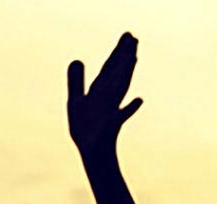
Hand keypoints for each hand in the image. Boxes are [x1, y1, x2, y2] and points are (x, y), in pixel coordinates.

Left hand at [68, 32, 143, 156]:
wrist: (93, 153)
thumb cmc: (86, 129)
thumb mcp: (76, 101)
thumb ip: (76, 81)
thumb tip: (77, 59)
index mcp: (101, 92)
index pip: (110, 69)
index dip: (118, 53)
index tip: (128, 36)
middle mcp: (108, 99)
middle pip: (117, 74)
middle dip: (123, 56)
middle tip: (133, 37)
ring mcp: (110, 112)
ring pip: (119, 88)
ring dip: (125, 73)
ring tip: (133, 56)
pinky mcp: (110, 127)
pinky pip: (120, 116)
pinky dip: (129, 108)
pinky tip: (139, 100)